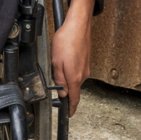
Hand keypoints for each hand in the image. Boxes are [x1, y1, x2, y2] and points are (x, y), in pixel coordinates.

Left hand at [51, 0, 94, 114]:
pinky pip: (77, 70)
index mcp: (75, 77)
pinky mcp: (86, 61)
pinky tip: (64, 59)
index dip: (71, 108)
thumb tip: (63, 93)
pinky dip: (70, 69)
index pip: (74, 98)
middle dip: (64, 88)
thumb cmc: (67, 40)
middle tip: (55, 79)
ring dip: (66, 76)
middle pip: (73, 88)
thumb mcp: (56, 62)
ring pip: (74, 78)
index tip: (68, 114)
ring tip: (58, 63)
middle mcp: (83, 74)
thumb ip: (59, 79)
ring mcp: (86, 67)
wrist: (79, 25)